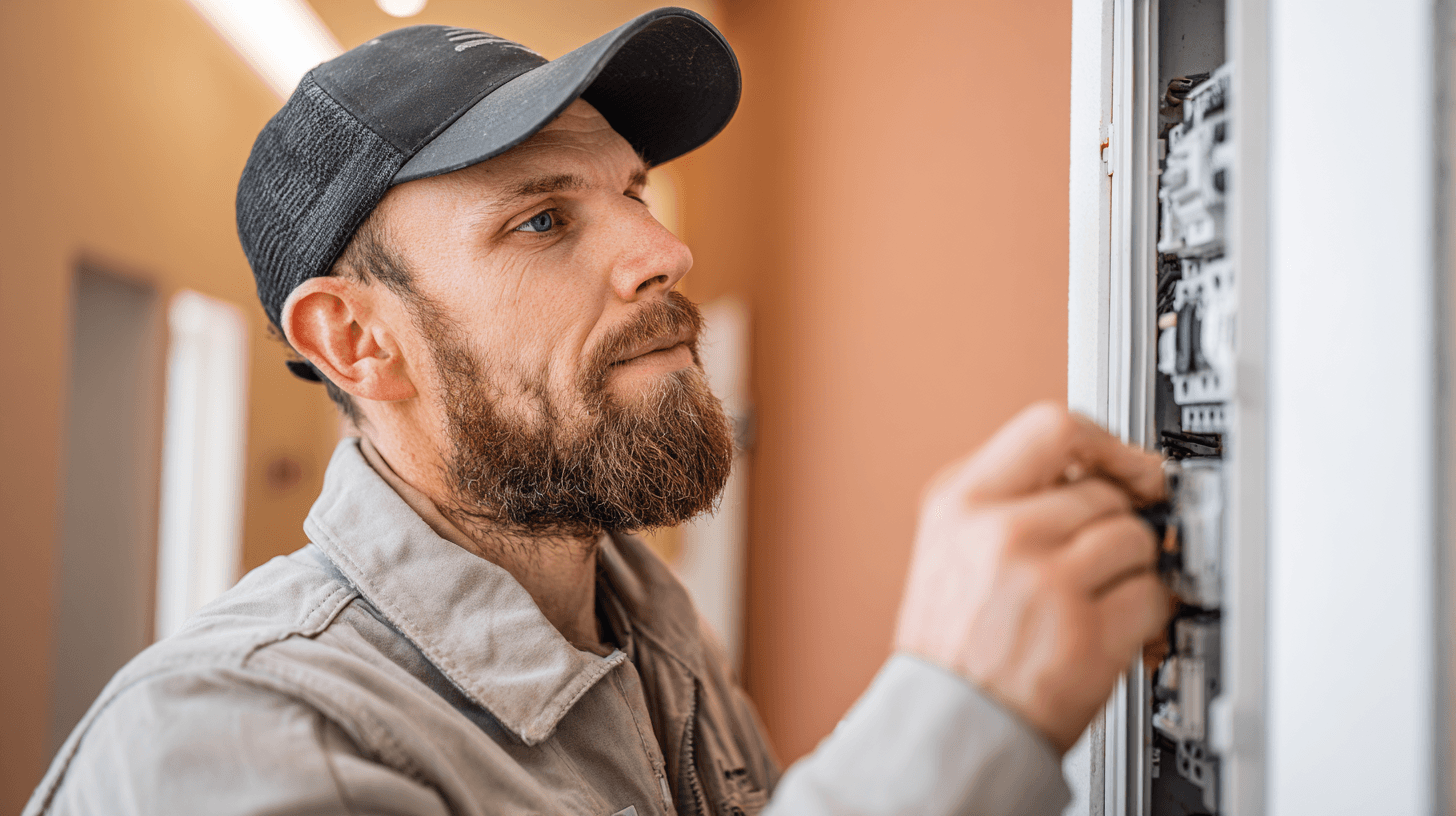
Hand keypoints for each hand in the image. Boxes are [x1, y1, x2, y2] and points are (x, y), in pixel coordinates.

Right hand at [893, 401, 1170, 752]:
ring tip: (1096, 596)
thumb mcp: (949, 544)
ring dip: (1132, 568)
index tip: (1127, 464)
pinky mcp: (1086, 631)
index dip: (1104, 443)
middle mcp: (1000, 532)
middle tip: (1100, 556)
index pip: (1051, 428)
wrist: (945, 724)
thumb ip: (1007, 497)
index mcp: (959, 501)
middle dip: (1116, 522)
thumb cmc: (951, 644)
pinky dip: (1146, 613)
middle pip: (1104, 490)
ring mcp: (1044, 580)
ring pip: (1135, 538)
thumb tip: (1093, 469)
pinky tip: (1109, 626)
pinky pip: (1153, 595)